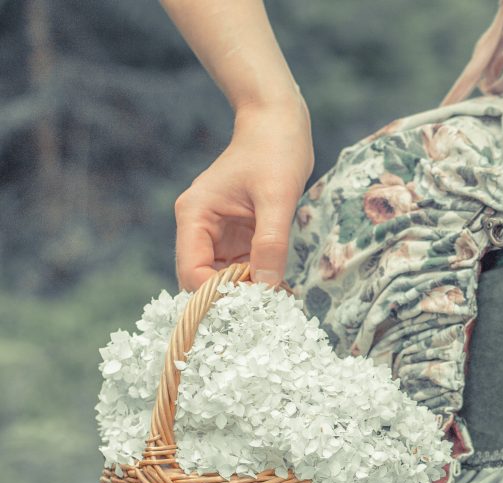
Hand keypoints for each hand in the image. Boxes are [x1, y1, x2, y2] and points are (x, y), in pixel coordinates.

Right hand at [173, 97, 313, 289]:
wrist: (279, 125)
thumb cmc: (274, 151)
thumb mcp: (276, 198)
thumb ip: (270, 243)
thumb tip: (265, 286)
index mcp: (194, 216)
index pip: (191, 271)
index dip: (216, 294)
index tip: (250, 304)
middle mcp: (199, 227)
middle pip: (204, 279)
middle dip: (232, 295)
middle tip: (268, 306)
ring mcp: (218, 233)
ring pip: (224, 277)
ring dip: (248, 290)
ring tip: (278, 298)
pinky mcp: (238, 235)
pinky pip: (243, 266)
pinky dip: (259, 278)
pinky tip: (280, 285)